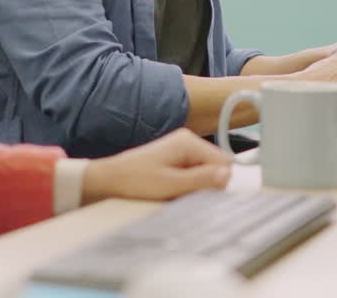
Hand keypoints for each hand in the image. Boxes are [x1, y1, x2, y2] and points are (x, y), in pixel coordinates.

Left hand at [81, 128, 232, 205]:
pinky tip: (172, 190)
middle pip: (216, 167)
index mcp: (188, 142)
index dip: (218, 182)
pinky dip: (188, 186)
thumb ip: (200, 180)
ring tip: (175, 192)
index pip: (224, 163)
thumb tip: (228, 176)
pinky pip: (195, 175)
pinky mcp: (176, 160)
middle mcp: (187, 141)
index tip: (203, 194)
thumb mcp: (170, 185)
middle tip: (185, 194)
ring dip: (196, 187)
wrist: (109, 180)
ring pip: (206, 173)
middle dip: (206, 185)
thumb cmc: (134, 181)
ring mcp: (182, 150)